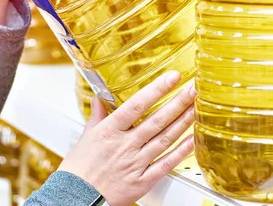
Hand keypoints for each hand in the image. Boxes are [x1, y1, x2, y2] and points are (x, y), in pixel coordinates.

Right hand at [59, 71, 195, 205]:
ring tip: (195, 108)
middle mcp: (125, 145)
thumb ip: (98, 115)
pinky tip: (191, 140)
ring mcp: (135, 163)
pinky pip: (165, 164)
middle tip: (192, 89)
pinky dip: (181, 152)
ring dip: (182, 123)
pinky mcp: (142, 181)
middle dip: (177, 103)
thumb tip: (99, 98)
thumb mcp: (87, 135)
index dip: (156, 90)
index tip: (171, 77)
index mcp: (110, 130)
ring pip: (164, 139)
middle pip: (156, 120)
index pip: (137, 105)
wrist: (77, 196)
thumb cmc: (80, 168)